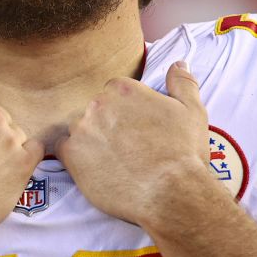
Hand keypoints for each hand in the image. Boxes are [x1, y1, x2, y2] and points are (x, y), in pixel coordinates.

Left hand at [55, 61, 219, 228]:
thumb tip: (177, 64)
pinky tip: (96, 169)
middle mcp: (98, 103)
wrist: (171, 192)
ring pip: (80, 130)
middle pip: (95, 111)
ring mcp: (82, 128)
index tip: (135, 129)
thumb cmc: (183, 153)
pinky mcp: (70, 154)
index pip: (113, 93)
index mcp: (123, 88)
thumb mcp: (192, 111)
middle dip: (108, 126)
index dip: (125, 113)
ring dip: (92, 142)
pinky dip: (77, 158)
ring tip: (114, 161)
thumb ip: (182, 82)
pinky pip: (64, 150)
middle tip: (127, 148)